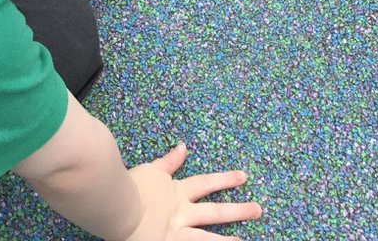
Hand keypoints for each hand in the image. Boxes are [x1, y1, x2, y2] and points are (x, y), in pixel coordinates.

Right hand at [125, 143, 260, 240]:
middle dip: (238, 210)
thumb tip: (183, 147)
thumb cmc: (132, 187)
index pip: (206, 184)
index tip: (243, 177)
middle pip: (215, 212)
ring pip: (207, 239)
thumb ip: (168, 162)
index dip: (225, 180)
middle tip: (258, 210)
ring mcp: (177, 233)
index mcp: (178, 193)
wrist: (118, 207)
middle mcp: (182, 214)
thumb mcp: (152, 171)